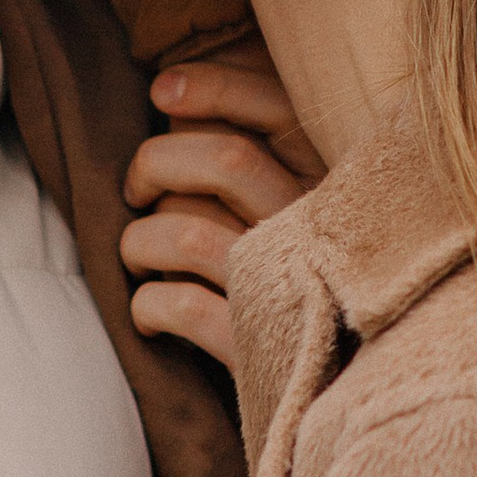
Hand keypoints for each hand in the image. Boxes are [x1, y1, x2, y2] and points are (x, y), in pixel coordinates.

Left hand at [119, 53, 318, 368]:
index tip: (163, 91)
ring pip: (190, 233)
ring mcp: (291, 290)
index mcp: (333, 184)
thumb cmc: (299, 284)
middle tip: (137, 188)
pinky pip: (183, 308)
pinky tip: (149, 314)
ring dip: (141, 240)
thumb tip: (171, 95)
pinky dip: (149, 306)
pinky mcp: (260, 349)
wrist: (339, 389)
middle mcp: (319, 231)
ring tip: (137, 257)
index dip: (213, 87)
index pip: (277, 108)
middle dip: (157, 162)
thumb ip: (253, 156)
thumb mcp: (300, 209)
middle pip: (224, 160)